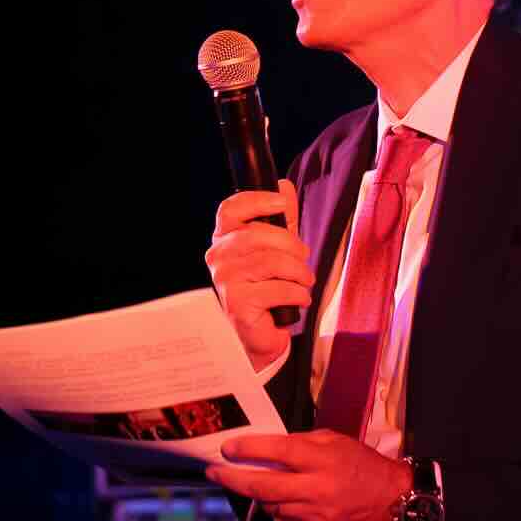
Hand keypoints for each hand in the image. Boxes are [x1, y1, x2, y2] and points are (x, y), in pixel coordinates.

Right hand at [204, 181, 308, 369]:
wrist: (261, 334)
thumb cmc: (268, 289)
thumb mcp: (278, 249)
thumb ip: (281, 219)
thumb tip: (284, 186)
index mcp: (225, 239)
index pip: (231, 209)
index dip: (258, 201)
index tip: (281, 204)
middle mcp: (219, 257)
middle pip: (259, 235)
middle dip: (292, 247)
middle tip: (302, 262)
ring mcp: (225, 281)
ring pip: (273, 262)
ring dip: (299, 273)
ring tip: (302, 283)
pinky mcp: (237, 304)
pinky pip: (279, 289)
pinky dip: (298, 295)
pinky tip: (297, 301)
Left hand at [209, 432, 409, 520]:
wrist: (394, 502)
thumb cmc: (364, 466)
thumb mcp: (336, 442)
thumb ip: (302, 443)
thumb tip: (267, 449)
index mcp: (322, 461)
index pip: (276, 451)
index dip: (247, 449)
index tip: (227, 449)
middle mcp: (316, 489)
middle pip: (262, 486)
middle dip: (232, 478)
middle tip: (214, 472)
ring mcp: (314, 516)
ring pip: (271, 507)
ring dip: (262, 496)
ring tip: (264, 487)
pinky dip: (282, 512)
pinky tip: (290, 503)